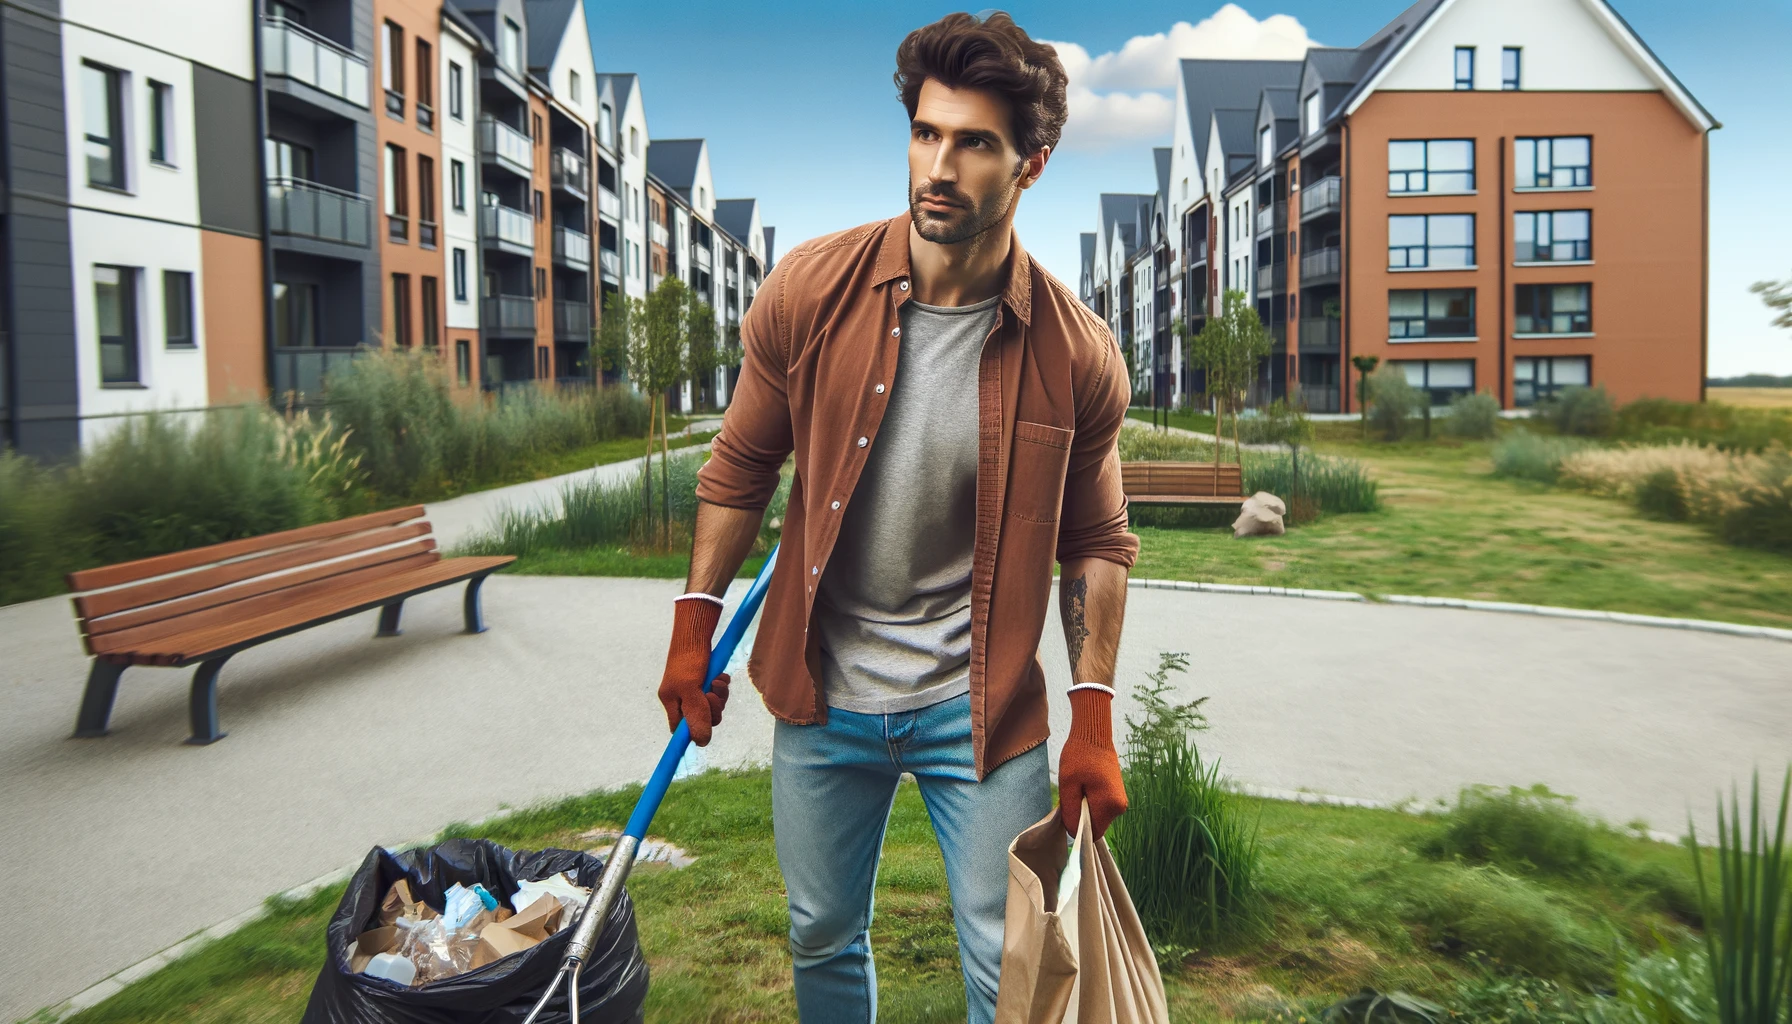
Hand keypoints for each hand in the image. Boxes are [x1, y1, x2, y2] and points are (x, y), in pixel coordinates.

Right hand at [657, 597, 730, 745]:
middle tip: (712, 695)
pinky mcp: (705, 679)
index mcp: (671, 702)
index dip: (694, 731)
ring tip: (718, 681)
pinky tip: (721, 676)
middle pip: (702, 719)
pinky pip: (718, 692)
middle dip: (712, 709)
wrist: (698, 632)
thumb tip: (702, 742)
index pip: (681, 729)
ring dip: (720, 696)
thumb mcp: (692, 690)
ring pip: (713, 705)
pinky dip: (722, 686)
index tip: (704, 732)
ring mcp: (694, 688)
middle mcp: (681, 697)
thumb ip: (696, 716)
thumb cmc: (690, 659)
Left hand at [1058, 688, 1126, 838]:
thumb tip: (1073, 832)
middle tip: (1073, 794)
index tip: (1069, 809)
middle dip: (1082, 816)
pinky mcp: (1118, 795)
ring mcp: (1121, 801)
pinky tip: (1086, 785)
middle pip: (1096, 826)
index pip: (1091, 833)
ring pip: (1098, 817)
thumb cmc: (1079, 756)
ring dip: (1086, 808)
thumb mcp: (1068, 784)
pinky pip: (1102, 808)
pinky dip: (1092, 802)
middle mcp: (1120, 806)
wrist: (1094, 735)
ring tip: (1080, 786)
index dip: (1077, 827)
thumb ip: (1070, 811)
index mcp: (1109, 805)